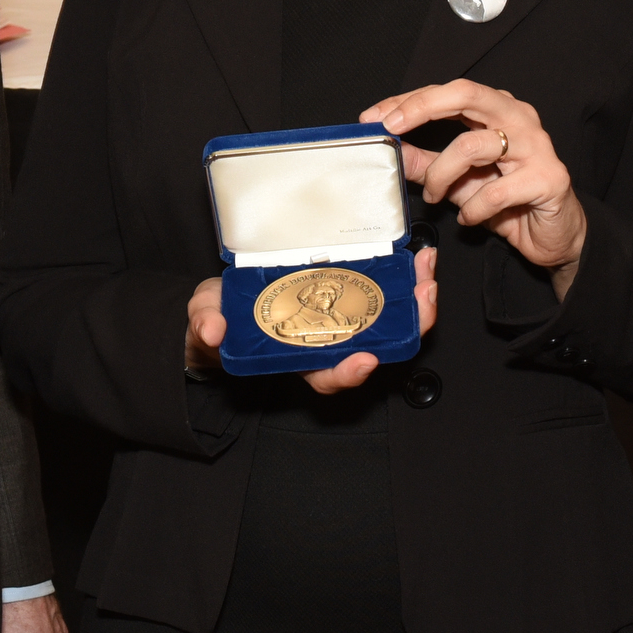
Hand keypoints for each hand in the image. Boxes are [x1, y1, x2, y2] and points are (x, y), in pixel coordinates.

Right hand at [184, 247, 440, 395]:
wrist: (224, 301)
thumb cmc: (221, 317)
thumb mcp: (206, 319)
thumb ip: (205, 325)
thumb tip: (211, 330)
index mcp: (298, 358)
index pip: (329, 376)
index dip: (348, 373)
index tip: (364, 360)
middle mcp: (327, 342)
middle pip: (377, 347)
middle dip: (408, 326)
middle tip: (424, 297)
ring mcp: (341, 317)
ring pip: (390, 319)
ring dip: (415, 298)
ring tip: (427, 268)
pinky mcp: (347, 291)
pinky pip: (384, 291)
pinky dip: (403, 276)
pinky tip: (415, 255)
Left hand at [364, 81, 585, 290]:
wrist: (555, 234)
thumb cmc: (508, 199)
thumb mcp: (457, 179)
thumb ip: (425, 162)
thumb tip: (391, 150)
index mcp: (497, 109)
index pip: (448, 92)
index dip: (408, 101)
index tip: (374, 118)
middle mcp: (518, 118)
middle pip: (466, 93)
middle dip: (421, 108)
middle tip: (391, 128)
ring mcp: (537, 146)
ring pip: (472, 145)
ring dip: (441, 175)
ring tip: (435, 196)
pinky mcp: (548, 179)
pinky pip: (494, 191)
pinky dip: (472, 209)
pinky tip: (469, 217)